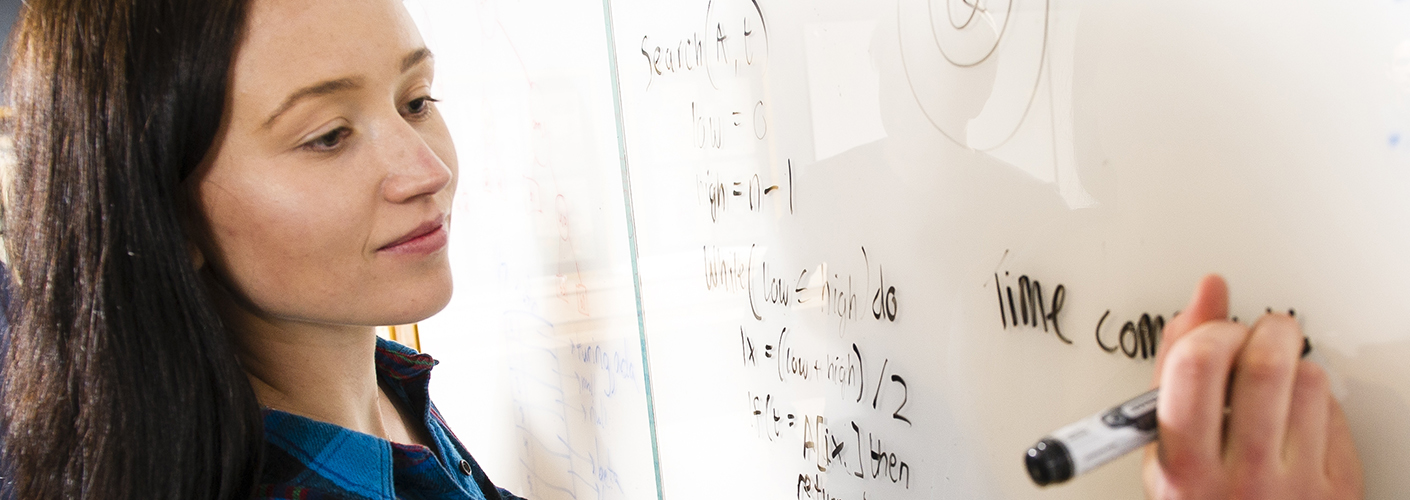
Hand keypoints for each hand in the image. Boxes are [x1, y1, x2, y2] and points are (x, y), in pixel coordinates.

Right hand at [1142, 275, 1362, 498]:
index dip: (1209, 332)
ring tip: (1273, 385)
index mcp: (1184, 467)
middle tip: (1257, 336)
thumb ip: (1178, 365)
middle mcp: (1241, 479)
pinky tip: (1295, 417)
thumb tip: (1206, 294)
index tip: (1213, 334)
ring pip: (1309, 380)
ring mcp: (1296, 487)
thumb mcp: (1164, 445)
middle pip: (1265, 364)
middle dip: (1264, 330)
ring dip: (1292, 366)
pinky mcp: (1340, 489)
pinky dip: (1317, 400)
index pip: (1195, 366)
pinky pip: (1337, 412)